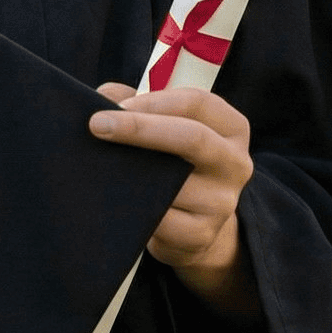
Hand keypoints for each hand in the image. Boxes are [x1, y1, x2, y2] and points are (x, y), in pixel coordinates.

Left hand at [93, 83, 258, 317]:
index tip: (115, 105)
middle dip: (140, 129)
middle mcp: (235, 163)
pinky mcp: (202, 234)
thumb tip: (103, 98)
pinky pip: (162, 219)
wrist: (194, 229)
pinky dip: (134, 206)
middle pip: (193, 138)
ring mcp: (222, 202)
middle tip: (97, 125)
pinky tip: (115, 198)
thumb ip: (138, 106)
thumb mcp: (168, 129)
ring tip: (100, 164)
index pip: (198, 103)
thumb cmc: (174, 164)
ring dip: (130, 172)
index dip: (154, 101)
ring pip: (173, 182)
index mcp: (232, 128)